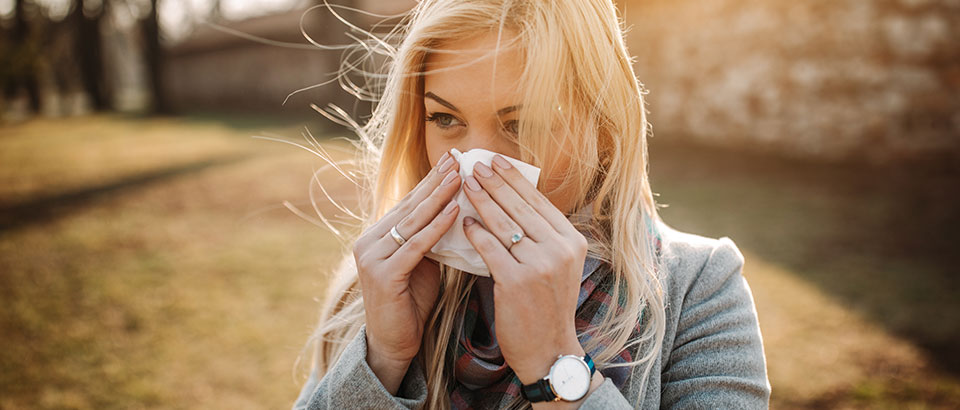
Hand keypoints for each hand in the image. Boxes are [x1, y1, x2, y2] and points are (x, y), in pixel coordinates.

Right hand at [352, 151, 460, 393]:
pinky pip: (416, 246)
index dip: (430, 181)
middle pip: (410, 206)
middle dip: (436, 182)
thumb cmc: (412, 303)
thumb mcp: (422, 263)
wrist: (394, 343)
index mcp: (377, 236)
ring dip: (438, 198)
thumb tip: (456, 210)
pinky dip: (437, 228)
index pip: (408, 202)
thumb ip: (429, 239)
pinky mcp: (383, 274)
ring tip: (459, 177)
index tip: (451, 159)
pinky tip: (455, 213)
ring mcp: (372, 257)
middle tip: (457, 159)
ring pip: (412, 221)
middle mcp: (369, 241)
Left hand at [460, 155, 588, 385]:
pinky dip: (475, 232)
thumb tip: (513, 200)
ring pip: (503, 224)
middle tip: (475, 164)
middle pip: (520, 207)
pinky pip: (490, 248)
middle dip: (494, 182)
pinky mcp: (516, 281)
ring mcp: (539, 265)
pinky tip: (464, 221)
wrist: (548, 350)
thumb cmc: (546, 306)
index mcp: (572, 242)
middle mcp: (559, 249)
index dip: (515, 179)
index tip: (496, 160)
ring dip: (481, 200)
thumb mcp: (557, 266)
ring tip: (465, 184)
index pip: (538, 202)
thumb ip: (542, 236)